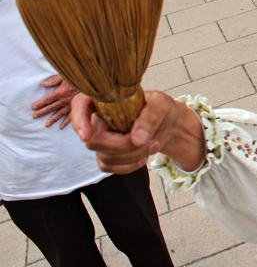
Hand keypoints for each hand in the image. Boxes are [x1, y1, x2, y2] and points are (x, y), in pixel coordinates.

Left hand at [32, 75, 76, 128]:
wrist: (91, 82)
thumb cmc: (78, 78)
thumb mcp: (65, 76)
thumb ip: (54, 80)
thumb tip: (43, 84)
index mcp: (60, 92)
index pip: (48, 99)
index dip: (40, 103)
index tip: (33, 107)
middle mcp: (64, 100)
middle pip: (51, 107)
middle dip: (42, 112)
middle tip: (34, 116)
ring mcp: (71, 105)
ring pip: (60, 114)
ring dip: (52, 119)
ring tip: (46, 125)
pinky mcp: (78, 108)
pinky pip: (71, 117)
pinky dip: (66, 122)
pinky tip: (61, 127)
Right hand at [71, 91, 197, 173]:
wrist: (167, 125)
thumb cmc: (159, 108)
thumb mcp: (160, 104)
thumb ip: (150, 117)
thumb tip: (137, 138)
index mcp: (104, 99)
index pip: (79, 105)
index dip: (79, 120)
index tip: (88, 134)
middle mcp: (96, 120)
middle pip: (94, 140)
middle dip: (124, 145)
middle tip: (150, 140)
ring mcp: (100, 140)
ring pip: (104, 157)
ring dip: (133, 155)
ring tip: (154, 143)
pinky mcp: (106, 156)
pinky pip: (111, 167)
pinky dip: (131, 165)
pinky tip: (145, 155)